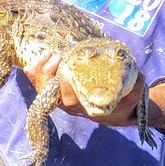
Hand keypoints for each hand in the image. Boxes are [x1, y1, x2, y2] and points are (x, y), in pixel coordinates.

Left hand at [24, 53, 144, 126]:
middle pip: (53, 95)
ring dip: (42, 73)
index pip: (71, 101)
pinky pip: (44, 87)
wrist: (119, 111)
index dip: (65, 87)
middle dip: (49, 75)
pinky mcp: (60, 94)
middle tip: (56, 57)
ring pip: (46, 91)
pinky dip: (36, 77)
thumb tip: (129, 71)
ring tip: (48, 54)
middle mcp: (73, 106)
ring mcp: (65, 101)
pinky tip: (30, 67)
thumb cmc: (126, 99)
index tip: (65, 70)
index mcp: (88, 107)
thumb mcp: (134, 92)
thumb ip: (134, 83)